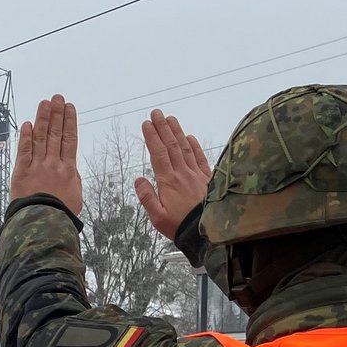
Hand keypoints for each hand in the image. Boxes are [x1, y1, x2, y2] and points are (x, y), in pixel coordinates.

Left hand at [11, 95, 81, 214]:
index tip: (70, 108)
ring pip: (41, 137)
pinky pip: (24, 150)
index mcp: (69, 170)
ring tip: (45, 103)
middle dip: (57, 114)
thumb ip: (74, 180)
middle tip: (57, 98)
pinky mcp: (21, 172)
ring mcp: (37, 166)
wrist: (44, 225)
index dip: (69, 122)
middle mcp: (53, 164)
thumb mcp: (76, 197)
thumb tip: (71, 169)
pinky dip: (26, 136)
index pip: (70, 140)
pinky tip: (28, 124)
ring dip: (43, 119)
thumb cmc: (61, 216)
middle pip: (56, 134)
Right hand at [133, 109, 209, 239]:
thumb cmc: (180, 227)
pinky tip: (190, 137)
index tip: (146, 124)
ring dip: (177, 132)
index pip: (158, 154)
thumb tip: (138, 179)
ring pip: (185, 148)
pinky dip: (194, 146)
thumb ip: (147, 197)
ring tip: (170, 118)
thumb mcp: (157, 217)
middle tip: (156, 113)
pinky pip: (200, 158)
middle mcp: (182, 174)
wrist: (208, 233)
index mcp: (168, 182)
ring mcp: (196, 175)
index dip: (152, 137)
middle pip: (171, 146)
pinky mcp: (207, 179)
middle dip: (162, 127)